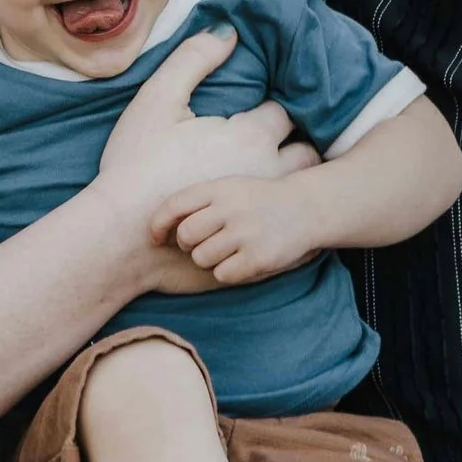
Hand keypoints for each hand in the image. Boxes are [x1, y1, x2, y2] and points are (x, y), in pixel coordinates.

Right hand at [92, 28, 317, 289]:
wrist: (119, 237)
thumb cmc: (135, 165)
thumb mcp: (157, 100)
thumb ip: (194, 59)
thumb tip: (228, 32)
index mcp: (250, 137)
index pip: (286, 112)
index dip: (276, 107)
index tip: (263, 108)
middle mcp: (268, 175)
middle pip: (307, 154)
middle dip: (297, 145)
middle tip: (277, 144)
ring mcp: (264, 215)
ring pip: (300, 194)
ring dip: (293, 184)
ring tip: (275, 179)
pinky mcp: (257, 251)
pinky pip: (292, 239)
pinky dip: (288, 225)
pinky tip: (271, 220)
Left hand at [157, 173, 315, 285]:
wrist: (306, 209)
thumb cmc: (257, 201)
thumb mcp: (229, 189)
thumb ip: (197, 202)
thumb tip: (157, 230)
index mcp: (220, 188)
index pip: (174, 206)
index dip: (158, 225)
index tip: (155, 238)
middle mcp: (232, 208)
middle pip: (186, 236)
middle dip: (188, 244)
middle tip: (204, 243)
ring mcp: (246, 233)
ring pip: (201, 257)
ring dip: (209, 259)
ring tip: (228, 250)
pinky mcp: (258, 257)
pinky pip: (222, 274)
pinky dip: (228, 272)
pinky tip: (242, 260)